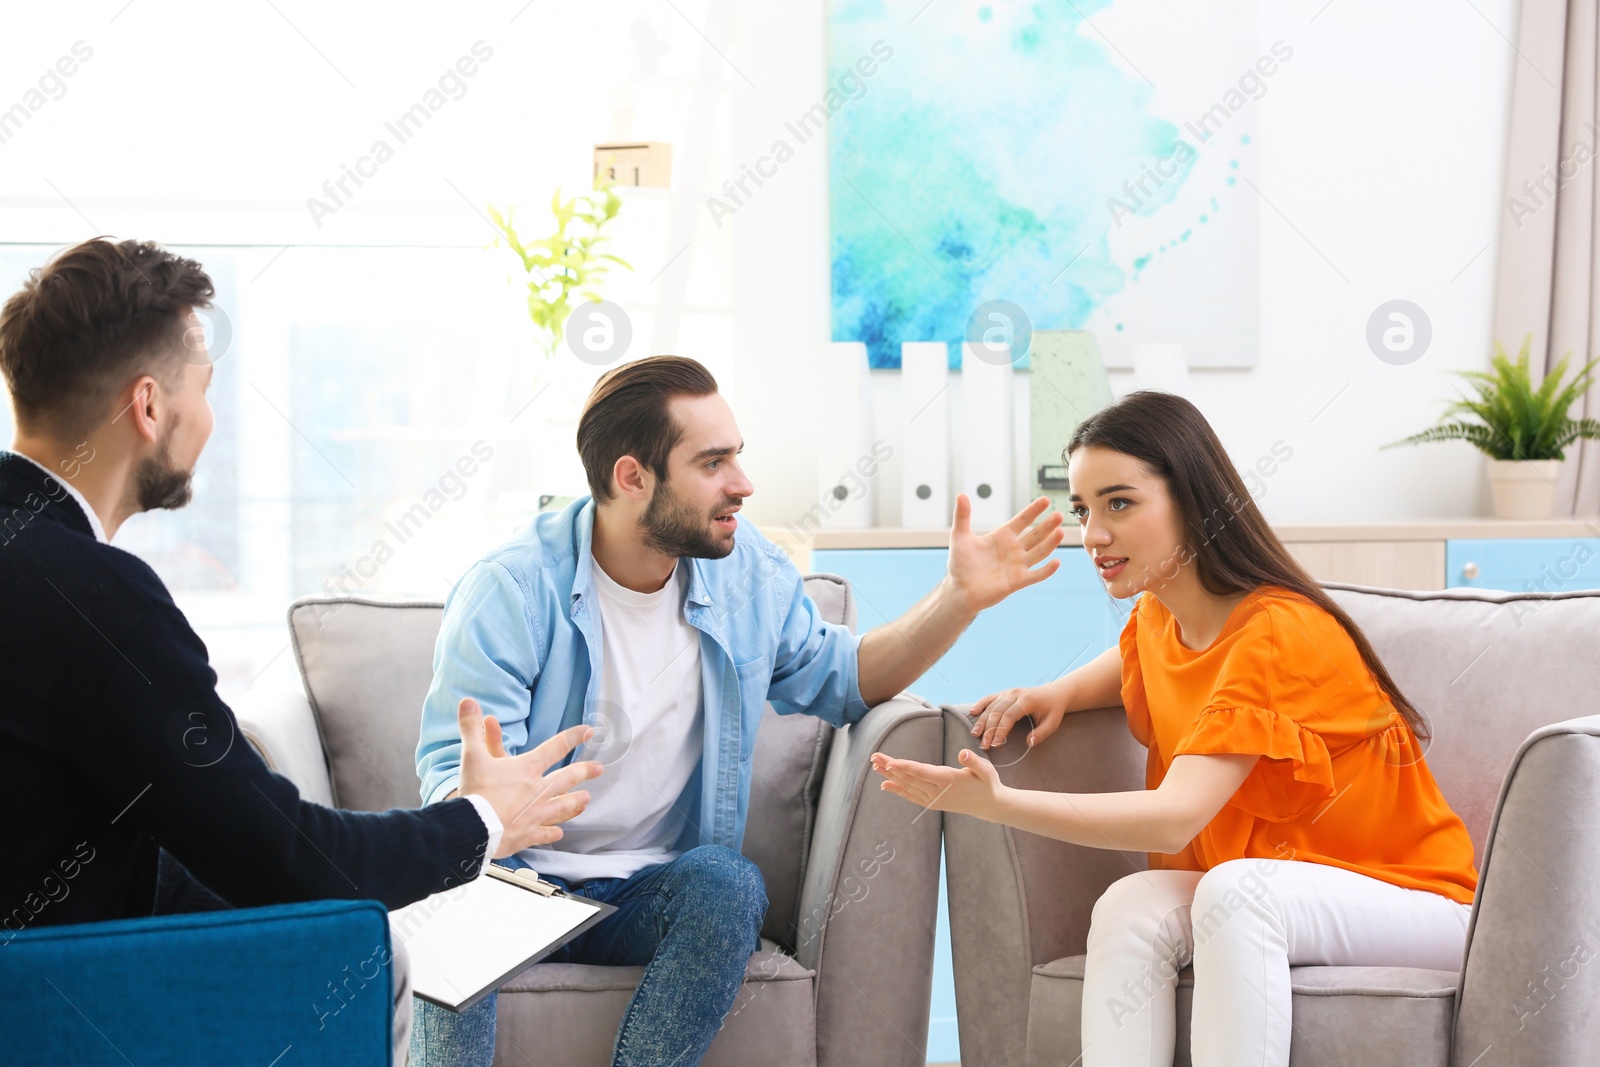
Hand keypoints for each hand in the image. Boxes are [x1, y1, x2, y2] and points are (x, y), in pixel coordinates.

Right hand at [456, 697, 602, 857]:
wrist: (474, 828)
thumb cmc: (476, 791)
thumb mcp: (472, 756)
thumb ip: (471, 728)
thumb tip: (467, 702)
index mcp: (527, 769)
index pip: (555, 747)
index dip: (573, 737)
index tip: (589, 732)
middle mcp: (538, 790)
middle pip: (567, 778)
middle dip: (584, 772)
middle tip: (599, 769)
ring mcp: (536, 814)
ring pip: (562, 807)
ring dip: (575, 802)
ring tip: (586, 799)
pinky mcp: (528, 834)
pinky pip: (545, 833)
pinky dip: (552, 833)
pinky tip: (559, 833)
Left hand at [870, 749, 1005, 820]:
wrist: (989, 806)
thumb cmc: (987, 783)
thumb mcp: (985, 770)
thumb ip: (973, 762)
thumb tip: (963, 753)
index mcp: (949, 780)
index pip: (922, 772)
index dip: (905, 767)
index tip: (890, 762)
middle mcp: (938, 791)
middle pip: (910, 778)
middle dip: (890, 767)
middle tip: (874, 756)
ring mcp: (934, 799)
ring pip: (908, 786)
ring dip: (890, 776)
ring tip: (875, 765)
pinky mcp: (933, 803)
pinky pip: (911, 796)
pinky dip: (897, 790)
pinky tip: (884, 783)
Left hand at [946, 494, 1064, 613]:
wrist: (960, 590)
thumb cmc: (960, 564)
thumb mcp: (960, 537)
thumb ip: (962, 517)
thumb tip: (961, 495)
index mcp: (1003, 536)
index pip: (1022, 520)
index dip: (1034, 510)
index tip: (1045, 500)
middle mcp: (1014, 549)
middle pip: (1035, 535)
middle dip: (1047, 525)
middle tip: (1059, 515)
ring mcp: (1018, 565)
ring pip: (1039, 552)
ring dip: (1050, 543)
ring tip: (1060, 532)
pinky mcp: (1018, 581)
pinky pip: (1036, 575)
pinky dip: (1046, 570)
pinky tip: (1056, 562)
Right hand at [969, 685, 1065, 749]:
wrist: (1054, 693)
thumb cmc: (1053, 710)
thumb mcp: (1053, 723)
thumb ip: (1042, 733)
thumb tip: (1029, 743)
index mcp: (1027, 700)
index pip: (1009, 716)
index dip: (1001, 731)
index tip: (995, 744)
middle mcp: (1015, 694)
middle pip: (997, 712)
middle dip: (989, 729)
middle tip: (983, 745)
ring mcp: (1008, 692)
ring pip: (991, 706)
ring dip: (982, 720)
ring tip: (975, 734)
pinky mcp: (1004, 693)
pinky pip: (989, 698)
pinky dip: (980, 704)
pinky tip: (972, 712)